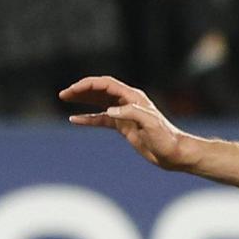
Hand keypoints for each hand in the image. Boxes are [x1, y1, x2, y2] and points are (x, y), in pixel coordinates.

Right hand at [62, 75, 188, 166]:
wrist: (174, 154)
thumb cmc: (166, 138)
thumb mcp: (150, 124)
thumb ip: (131, 113)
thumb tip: (109, 111)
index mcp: (133, 97)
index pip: (106, 85)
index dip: (89, 85)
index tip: (73, 90)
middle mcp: (127, 102)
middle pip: (100, 90)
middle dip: (81, 90)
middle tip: (64, 94)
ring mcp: (124, 114)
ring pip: (99, 102)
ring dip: (82, 100)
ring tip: (65, 99)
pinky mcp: (123, 126)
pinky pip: (101, 119)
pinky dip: (88, 118)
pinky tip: (75, 120)